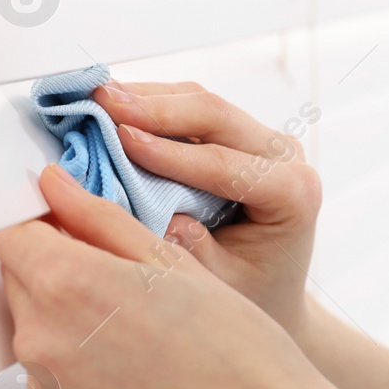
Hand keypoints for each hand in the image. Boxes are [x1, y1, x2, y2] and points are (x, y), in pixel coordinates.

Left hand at [0, 164, 364, 388]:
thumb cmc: (239, 351)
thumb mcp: (176, 265)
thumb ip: (102, 220)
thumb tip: (53, 185)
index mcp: (69, 283)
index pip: (6, 229)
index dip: (36, 217)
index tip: (66, 217)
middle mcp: (41, 337)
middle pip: (19, 277)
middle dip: (60, 264)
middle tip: (129, 275)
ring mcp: (48, 388)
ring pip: (38, 327)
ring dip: (73, 316)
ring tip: (146, 329)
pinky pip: (56, 375)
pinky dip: (86, 363)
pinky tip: (144, 368)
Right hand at [89, 81, 320, 340]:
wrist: (272, 287)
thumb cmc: (251, 292)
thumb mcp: (223, 284)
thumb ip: (194, 251)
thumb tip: (158, 215)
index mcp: (292, 194)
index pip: (227, 164)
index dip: (172, 151)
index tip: (123, 140)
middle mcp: (285, 157)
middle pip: (216, 115)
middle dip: (153, 107)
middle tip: (98, 100)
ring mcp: (262, 139)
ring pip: (201, 101)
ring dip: (146, 96)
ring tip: (95, 96)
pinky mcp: (238, 132)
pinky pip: (192, 107)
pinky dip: (150, 102)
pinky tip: (112, 103)